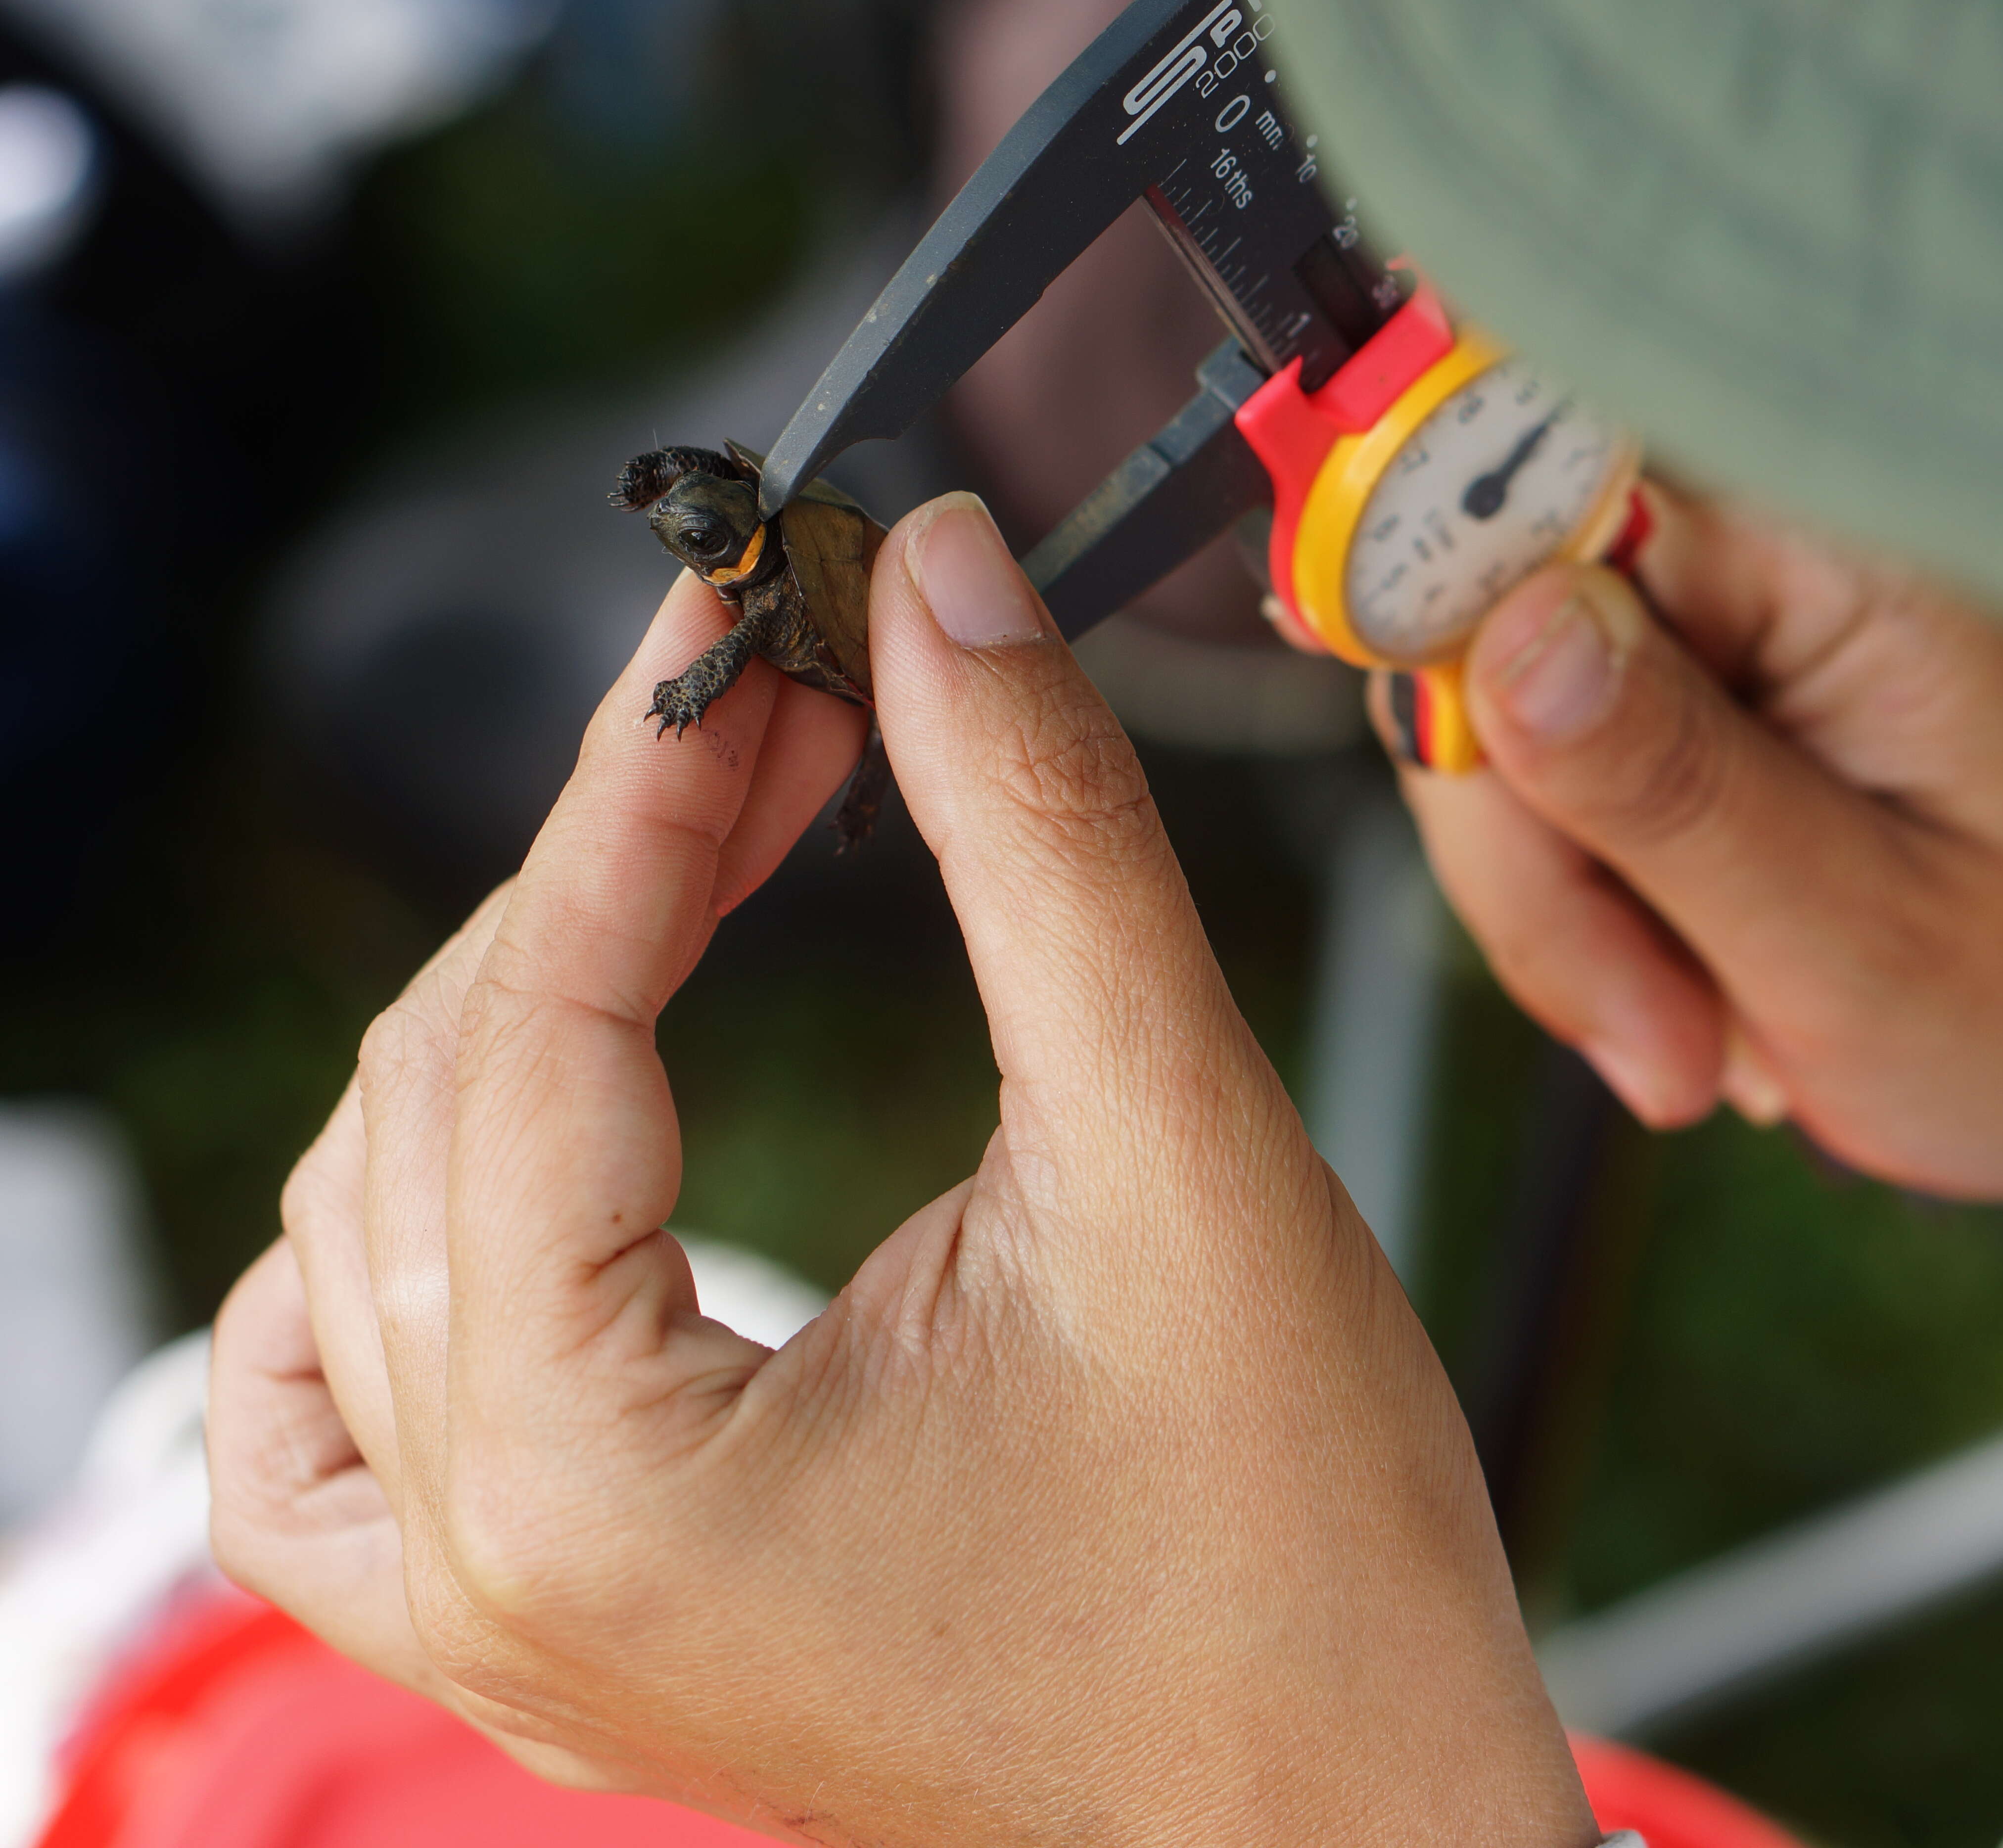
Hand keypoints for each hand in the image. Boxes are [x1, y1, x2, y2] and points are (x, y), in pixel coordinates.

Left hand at [208, 498, 1591, 1846]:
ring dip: (513, 1023)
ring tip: (684, 875)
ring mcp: (517, 1632)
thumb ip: (1041, 844)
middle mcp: (498, 1581)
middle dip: (604, 874)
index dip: (641, 788)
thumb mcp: (1180, 1158)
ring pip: (379, 1234)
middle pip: (436, 1107)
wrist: (1344, 1824)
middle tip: (786, 709)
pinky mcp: (581, 1636)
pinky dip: (393, 1254)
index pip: (531, 1028)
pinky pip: (345, 1436)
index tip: (751, 622)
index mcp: (598, 1482)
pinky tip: (493, 1153)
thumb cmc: (1294, 1567)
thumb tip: (942, 591)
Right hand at [1391, 491, 2002, 1425]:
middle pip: (1495, 633)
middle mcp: (1787, 557)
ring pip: (1509, 735)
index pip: (1548, 484)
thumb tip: (1495, 632)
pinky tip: (1724, 1005)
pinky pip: (1568, 792)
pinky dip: (1610, 923)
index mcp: (1848, 557)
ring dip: (1576, 922)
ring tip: (1718, 1056)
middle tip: (1658, 1054)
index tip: (1339, 648)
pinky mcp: (1721, 711)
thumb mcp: (1868, 943)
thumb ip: (1671, 787)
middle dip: (1534, 861)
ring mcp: (1749, 635)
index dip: (1419, 566)